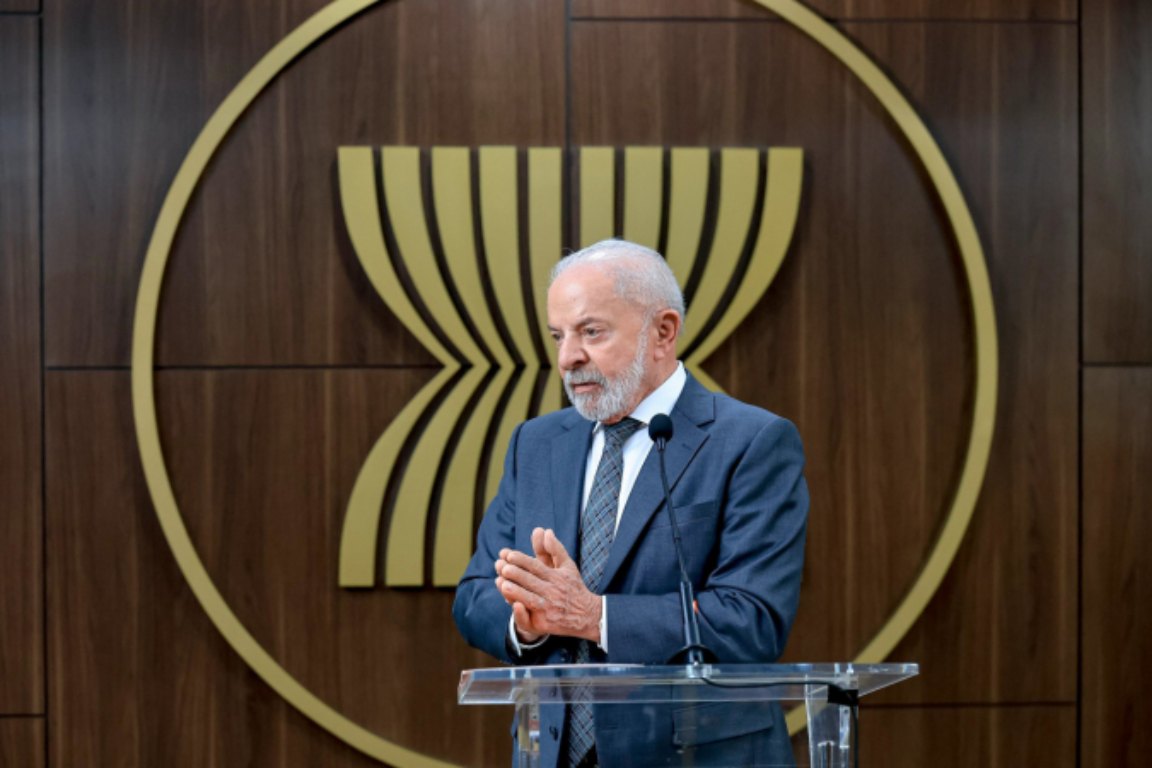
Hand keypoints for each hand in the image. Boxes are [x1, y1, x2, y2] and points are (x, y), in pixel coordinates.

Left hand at [495, 528, 600, 643]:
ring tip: (501, 583)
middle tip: (501, 566)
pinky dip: (522, 613)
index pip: (536, 566)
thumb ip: (555, 549)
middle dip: (515, 573)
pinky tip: (514, 605)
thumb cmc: (573, 587)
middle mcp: (552, 592)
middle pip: (531, 581)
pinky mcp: (544, 624)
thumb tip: (546, 531)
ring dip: (515, 591)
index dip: (522, 560)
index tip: (508, 554)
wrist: (587, 616)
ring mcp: (548, 608)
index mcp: (556, 577)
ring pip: (529, 598)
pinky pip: (530, 618)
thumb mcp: (568, 566)